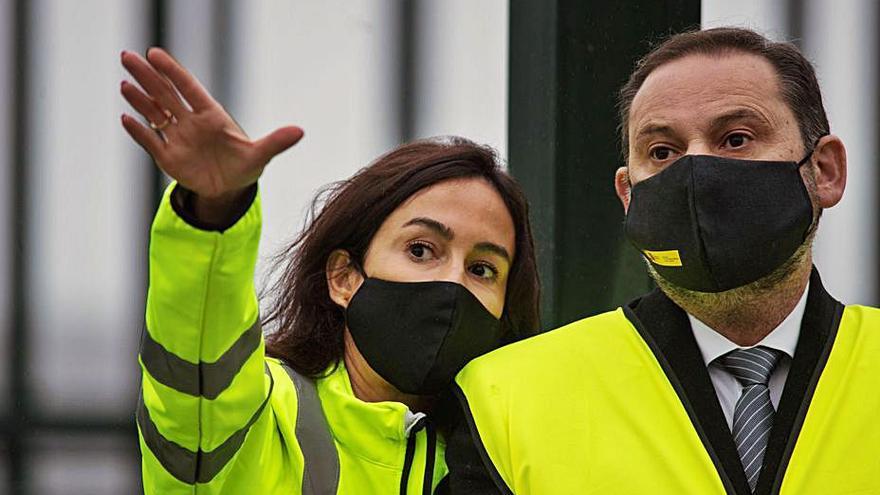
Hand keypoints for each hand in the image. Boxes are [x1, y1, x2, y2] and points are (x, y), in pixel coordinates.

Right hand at [120, 47, 303, 212]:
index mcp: (212, 116)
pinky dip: (139, 132)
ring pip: (154, 114)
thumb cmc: (245, 166)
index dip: (173, 72)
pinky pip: (150, 141)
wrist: (230, 189)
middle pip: (166, 95)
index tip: (155, 54)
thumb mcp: (261, 156)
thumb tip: (300, 132)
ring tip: (125, 83)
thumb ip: (276, 142)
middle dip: (147, 76)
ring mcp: (177, 138)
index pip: (189, 89)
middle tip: (128, 56)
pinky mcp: (168, 157)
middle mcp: (191, 122)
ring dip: (139, 100)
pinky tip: (126, 119)